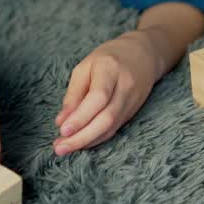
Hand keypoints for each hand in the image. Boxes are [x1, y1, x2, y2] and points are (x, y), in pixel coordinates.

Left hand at [53, 30, 164, 155]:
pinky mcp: (132, 112)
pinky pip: (113, 129)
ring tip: (64, 148)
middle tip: (59, 148)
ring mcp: (132, 102)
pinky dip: (95, 139)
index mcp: (111, 69)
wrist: (143, 55)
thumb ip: (74, 93)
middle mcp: (125, 87)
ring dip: (86, 142)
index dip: (81, 116)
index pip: (98, 97)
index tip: (62, 130)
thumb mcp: (85, 66)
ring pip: (110, 128)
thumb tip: (62, 121)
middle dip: (81, 137)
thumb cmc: (109, 57)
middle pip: (106, 118)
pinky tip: (80, 143)